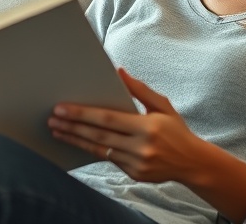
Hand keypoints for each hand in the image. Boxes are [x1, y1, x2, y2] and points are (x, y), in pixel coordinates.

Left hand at [48, 68, 205, 183]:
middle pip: (98, 136)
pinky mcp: (134, 175)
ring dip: (76, 140)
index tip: (62, 109)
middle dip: (72, 127)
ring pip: (99, 150)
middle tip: (53, 120)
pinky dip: (92, 150)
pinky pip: (109, 160)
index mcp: (148, 127)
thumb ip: (139, 90)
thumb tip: (119, 72)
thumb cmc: (176, 130)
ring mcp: (137, 164)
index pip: (107, 119)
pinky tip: (77, 141)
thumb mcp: (163, 106)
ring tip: (58, 132)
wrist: (193, 162)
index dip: (82, 114)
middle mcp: (141, 147)